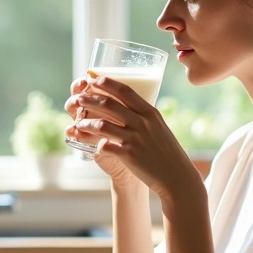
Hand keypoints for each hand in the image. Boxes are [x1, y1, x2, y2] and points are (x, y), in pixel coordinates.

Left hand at [65, 74, 199, 197]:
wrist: (175, 175)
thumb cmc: (165, 150)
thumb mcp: (158, 126)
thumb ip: (143, 115)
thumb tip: (127, 103)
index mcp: (150, 112)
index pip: (125, 91)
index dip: (107, 83)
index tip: (93, 78)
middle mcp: (143, 123)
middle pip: (110, 105)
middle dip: (90, 99)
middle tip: (78, 98)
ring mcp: (135, 139)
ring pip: (102, 125)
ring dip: (86, 122)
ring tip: (77, 122)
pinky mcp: (129, 155)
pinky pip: (105, 146)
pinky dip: (93, 144)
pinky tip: (86, 144)